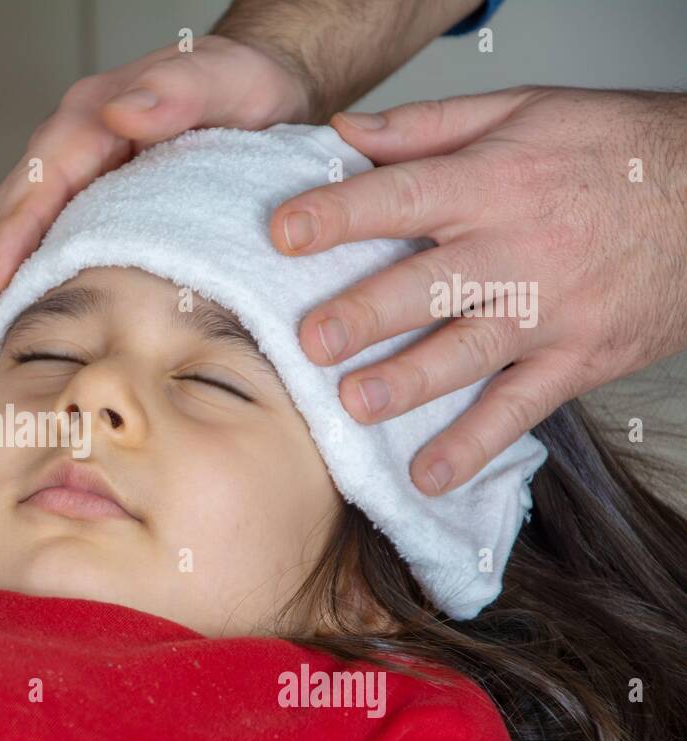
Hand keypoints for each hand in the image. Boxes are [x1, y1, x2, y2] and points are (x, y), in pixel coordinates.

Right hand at [0, 33, 311, 368]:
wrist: (263, 89)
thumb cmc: (244, 86)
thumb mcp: (225, 80)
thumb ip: (178, 91)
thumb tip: (122, 113)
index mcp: (90, 121)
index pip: (39, 186)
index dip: (11, 238)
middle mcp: (69, 150)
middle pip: (9, 218)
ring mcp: (71, 181)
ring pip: (11, 239)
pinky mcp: (83, 208)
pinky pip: (37, 250)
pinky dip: (11, 291)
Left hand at [270, 86, 686, 495]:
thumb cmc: (613, 150)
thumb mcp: (523, 111)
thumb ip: (429, 126)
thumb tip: (344, 133)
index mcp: (492, 183)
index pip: (403, 197)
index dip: (341, 215)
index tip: (283, 234)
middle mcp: (516, 249)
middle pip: (429, 284)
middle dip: (365, 314)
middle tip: (311, 339)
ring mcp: (548, 310)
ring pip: (467, 351)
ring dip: (409, 382)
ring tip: (356, 405)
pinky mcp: (576, 358)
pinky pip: (520, 407)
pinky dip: (475, 443)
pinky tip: (430, 474)